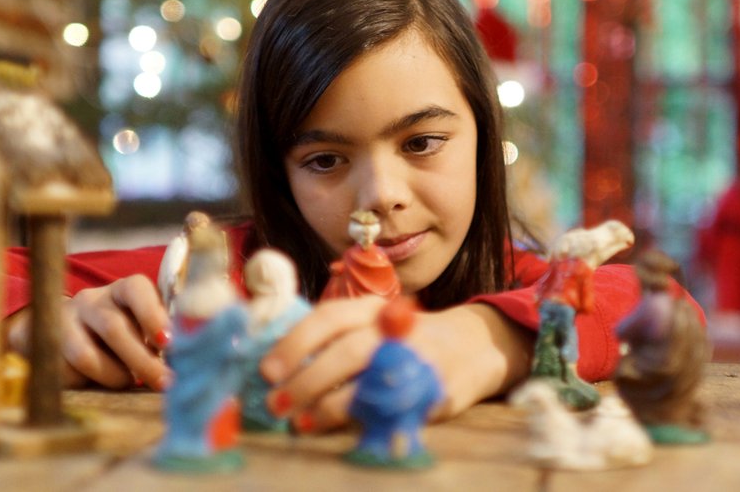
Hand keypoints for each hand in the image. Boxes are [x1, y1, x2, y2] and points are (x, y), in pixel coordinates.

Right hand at [4, 275, 172, 390]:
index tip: (169, 343)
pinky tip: (100, 383)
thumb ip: (161, 337)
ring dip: (115, 376)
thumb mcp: (143, 327)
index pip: (137, 290)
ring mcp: (65, 322)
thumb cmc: (123, 334)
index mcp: (124, 290)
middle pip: (114, 328)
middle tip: (165, 383)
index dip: (153, 315)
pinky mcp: (46, 347)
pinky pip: (69, 372)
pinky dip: (91, 383)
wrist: (63, 336)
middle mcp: (92, 300)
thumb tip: (186, 359)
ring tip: (127, 382)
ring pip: (87, 355)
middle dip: (142, 360)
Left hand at [259, 297, 533, 431]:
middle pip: (347, 351)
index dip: (295, 343)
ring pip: (372, 382)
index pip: (329, 317)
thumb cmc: (403, 338)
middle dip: (307, 380)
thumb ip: (331, 341)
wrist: (473, 345)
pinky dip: (368, 422)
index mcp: (373, 308)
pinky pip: (399, 408)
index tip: (267, 370)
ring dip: (332, 406)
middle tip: (276, 403)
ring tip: (302, 422)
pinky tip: (346, 430)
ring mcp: (420, 359)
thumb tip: (277, 371)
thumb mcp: (371, 325)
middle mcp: (396, 328)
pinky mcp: (437, 389)